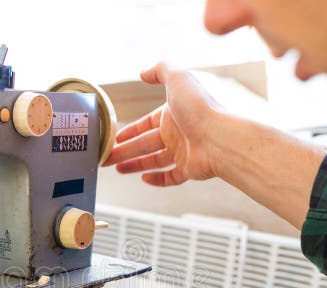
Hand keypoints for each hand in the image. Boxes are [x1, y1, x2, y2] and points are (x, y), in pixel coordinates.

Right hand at [103, 62, 224, 185]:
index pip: (146, 123)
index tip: (114, 138)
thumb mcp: (178, 78)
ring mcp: (184, 152)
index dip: (129, 130)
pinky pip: (171, 176)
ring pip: (154, 160)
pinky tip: (144, 178)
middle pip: (145, 143)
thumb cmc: (200, 107)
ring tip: (116, 169)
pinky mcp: (190, 169)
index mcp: (172, 113)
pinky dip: (157, 179)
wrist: (221, 138)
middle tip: (105, 158)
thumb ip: (160, 70)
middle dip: (124, 150)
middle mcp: (178, 132)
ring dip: (134, 164)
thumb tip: (143, 72)